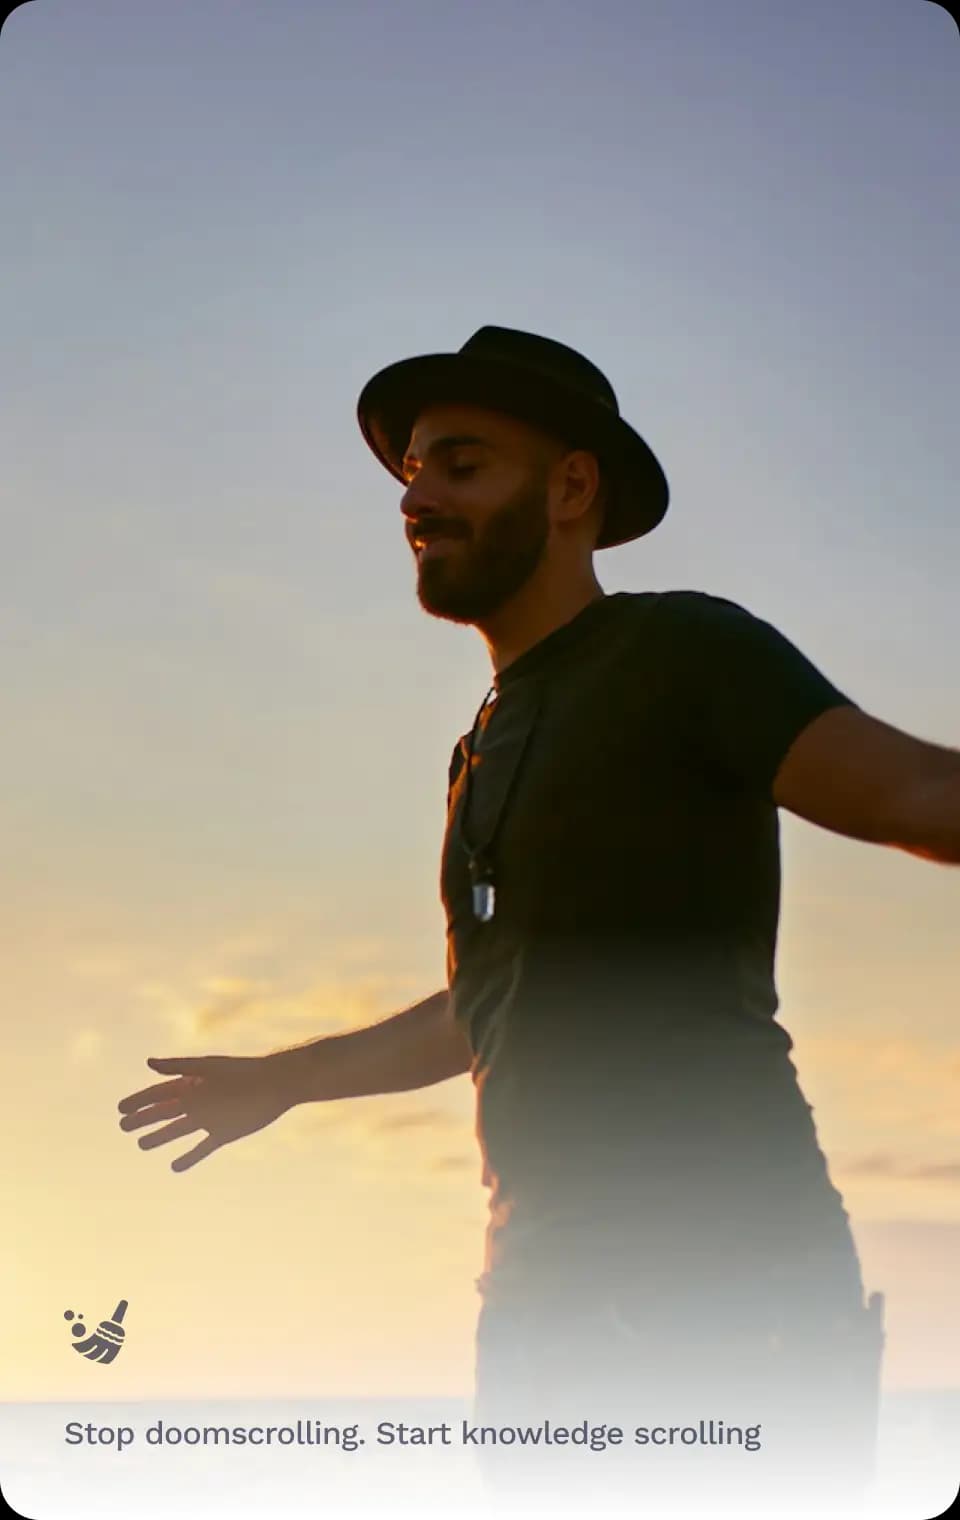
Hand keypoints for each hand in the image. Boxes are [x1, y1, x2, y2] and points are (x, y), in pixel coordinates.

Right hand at [118, 1053, 294, 1171]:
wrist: (276, 1084)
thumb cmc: (242, 1072)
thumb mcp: (208, 1068)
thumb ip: (179, 1067)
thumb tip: (148, 1062)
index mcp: (193, 1082)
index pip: (160, 1092)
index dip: (140, 1100)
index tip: (120, 1108)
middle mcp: (199, 1100)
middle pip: (166, 1111)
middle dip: (144, 1118)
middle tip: (123, 1126)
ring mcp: (210, 1118)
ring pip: (179, 1129)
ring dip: (160, 1136)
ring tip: (141, 1144)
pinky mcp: (224, 1133)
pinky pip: (202, 1148)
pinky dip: (189, 1157)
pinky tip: (174, 1166)